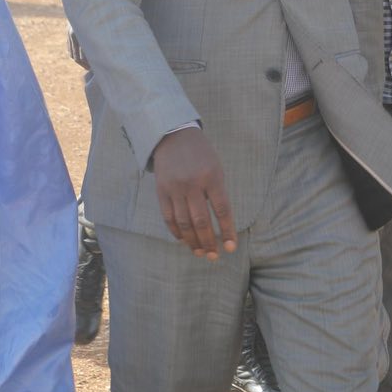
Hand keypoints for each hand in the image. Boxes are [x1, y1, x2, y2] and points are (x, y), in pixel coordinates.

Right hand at [149, 127, 237, 259]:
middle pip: (201, 221)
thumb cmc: (201, 154)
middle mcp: (193, 183)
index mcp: (212, 176)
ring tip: (200, 252)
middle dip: (208, 242)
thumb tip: (221, 225)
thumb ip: (218, 193)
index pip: (222, 210)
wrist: (173, 135)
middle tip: (213, 256)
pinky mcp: (161, 190)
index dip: (227, 231)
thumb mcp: (216, 168)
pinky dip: (176, 231)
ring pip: (184, 223)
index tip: (230, 248)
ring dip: (192, 241)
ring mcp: (175, 188)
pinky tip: (183, 239)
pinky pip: (168, 217)